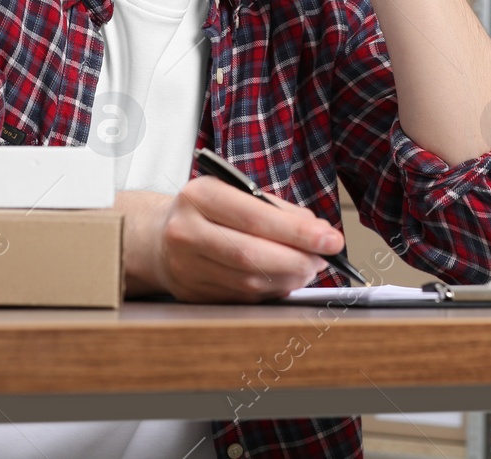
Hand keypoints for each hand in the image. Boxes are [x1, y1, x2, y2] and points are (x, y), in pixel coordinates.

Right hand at [119, 178, 344, 302]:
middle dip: (298, 259)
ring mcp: (185, 267)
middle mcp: (186, 232)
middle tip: (325, 259)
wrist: (158, 237)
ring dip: (289, 278)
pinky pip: (242, 298)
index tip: (331, 239)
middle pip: (251, 255)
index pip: (255, 217)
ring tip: (308, 267)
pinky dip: (271, 290)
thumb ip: (277, 210)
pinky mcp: (192, 294)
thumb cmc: (208, 211)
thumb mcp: (236, 193)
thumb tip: (318, 232)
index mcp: (199, 196)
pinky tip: (284, 279)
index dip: (298, 232)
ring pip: (249, 282)